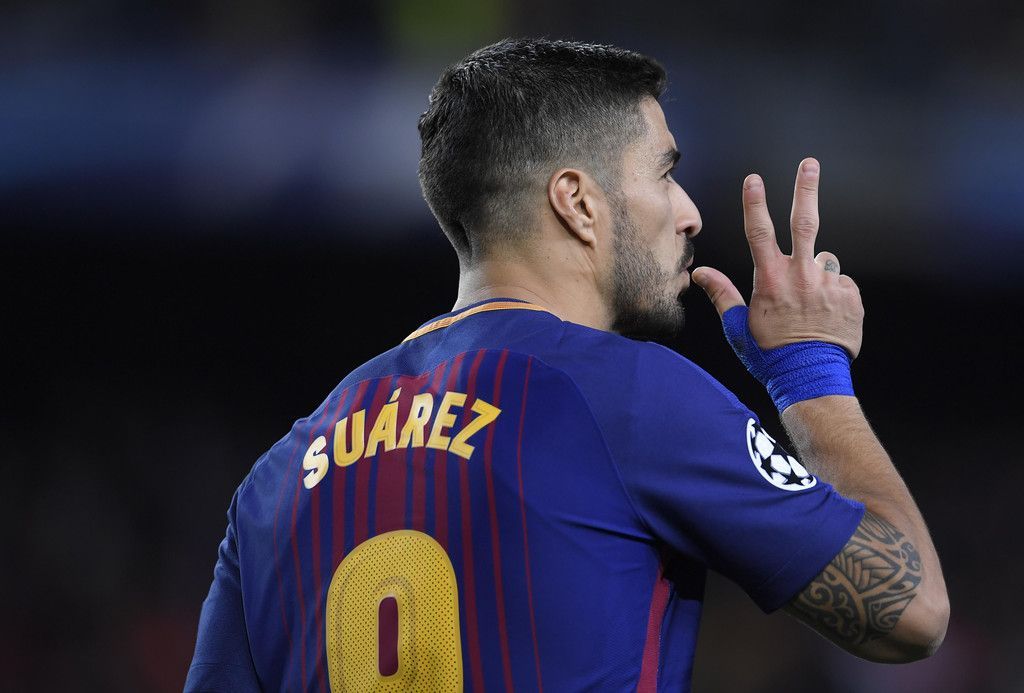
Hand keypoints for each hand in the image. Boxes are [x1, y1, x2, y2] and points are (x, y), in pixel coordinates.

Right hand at [692, 158, 864, 358]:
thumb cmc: (770, 355)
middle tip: (809, 163)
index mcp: (771, 280)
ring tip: (810, 308)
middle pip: (804, 221)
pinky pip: (840, 284)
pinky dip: (833, 293)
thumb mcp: (738, 327)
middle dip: (806, 189)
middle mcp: (801, 275)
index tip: (754, 178)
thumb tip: (699, 272)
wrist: (811, 379)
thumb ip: (722, 294)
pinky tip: (825, 316)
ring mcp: (829, 284)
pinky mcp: (851, 296)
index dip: (755, 202)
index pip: (759, 232)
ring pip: (822, 263)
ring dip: (815, 275)